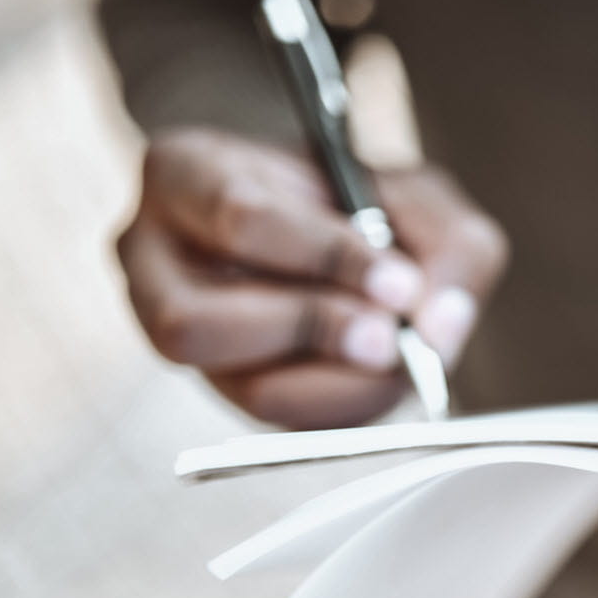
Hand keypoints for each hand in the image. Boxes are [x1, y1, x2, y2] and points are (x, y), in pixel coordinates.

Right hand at [116, 127, 507, 428]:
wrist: (331, 223)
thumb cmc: (360, 199)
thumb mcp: (416, 194)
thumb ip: (448, 245)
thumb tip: (439, 328)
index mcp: (182, 174)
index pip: (237, 216)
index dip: (324, 256)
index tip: (401, 282)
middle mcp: (150, 258)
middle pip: (196, 322)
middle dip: (310, 332)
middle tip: (390, 336)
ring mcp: (172, 334)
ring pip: (231, 385)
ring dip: (330, 381)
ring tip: (392, 355)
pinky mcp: (222, 389)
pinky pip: (275, 423)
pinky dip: (343, 406)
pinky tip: (383, 378)